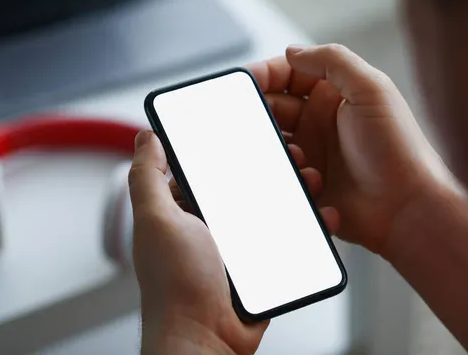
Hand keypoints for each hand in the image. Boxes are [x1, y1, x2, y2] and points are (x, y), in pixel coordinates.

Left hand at [128, 131, 339, 353]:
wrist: (207, 339)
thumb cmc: (176, 285)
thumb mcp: (157, 220)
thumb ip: (147, 177)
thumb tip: (146, 137)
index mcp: (184, 211)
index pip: (209, 169)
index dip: (231, 149)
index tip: (256, 133)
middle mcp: (211, 226)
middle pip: (246, 185)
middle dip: (272, 168)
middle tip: (294, 156)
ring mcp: (239, 246)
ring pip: (272, 209)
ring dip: (295, 193)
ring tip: (312, 181)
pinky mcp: (262, 265)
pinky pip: (288, 239)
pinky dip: (307, 226)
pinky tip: (322, 215)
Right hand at [248, 44, 451, 253]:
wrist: (408, 207)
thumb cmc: (398, 148)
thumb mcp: (371, 89)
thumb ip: (333, 60)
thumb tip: (292, 51)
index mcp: (333, 94)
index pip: (288, 74)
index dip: (264, 74)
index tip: (243, 82)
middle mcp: (320, 121)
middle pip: (273, 107)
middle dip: (263, 115)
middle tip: (259, 126)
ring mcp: (314, 153)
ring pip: (273, 143)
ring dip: (279, 150)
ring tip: (301, 160)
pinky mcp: (309, 183)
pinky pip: (282, 175)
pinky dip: (291, 176)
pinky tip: (316, 182)